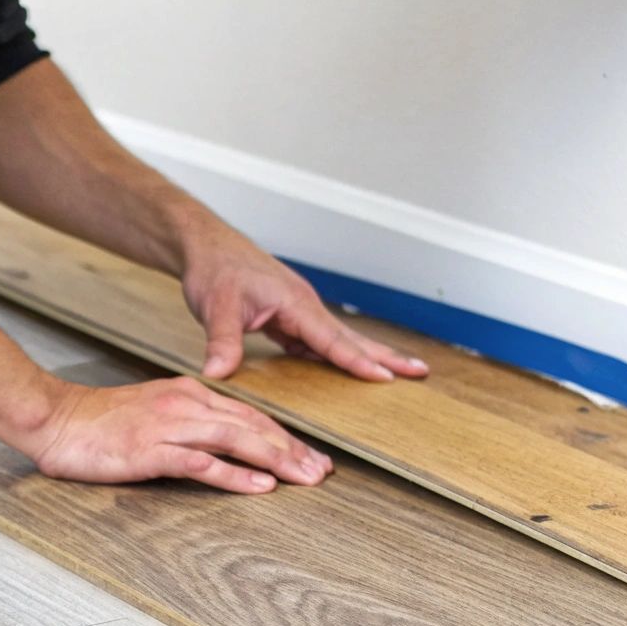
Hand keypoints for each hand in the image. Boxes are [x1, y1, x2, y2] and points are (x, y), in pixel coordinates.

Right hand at [24, 377, 332, 493]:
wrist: (54, 418)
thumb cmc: (97, 424)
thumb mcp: (152, 415)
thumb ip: (187, 426)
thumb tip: (222, 447)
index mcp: (187, 394)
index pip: (248, 415)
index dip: (284, 436)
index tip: (311, 456)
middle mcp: (185, 405)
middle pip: (252, 425)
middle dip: (293, 449)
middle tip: (324, 471)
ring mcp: (169, 426)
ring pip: (236, 439)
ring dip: (277, 460)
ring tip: (306, 477)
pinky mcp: (151, 450)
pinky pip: (202, 463)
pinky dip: (235, 475)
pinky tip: (261, 486)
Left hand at [180, 229, 429, 381]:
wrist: (206, 247)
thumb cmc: (215, 269)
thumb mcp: (216, 307)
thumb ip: (221, 341)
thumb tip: (218, 373)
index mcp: (295, 302)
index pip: (332, 338)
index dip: (358, 361)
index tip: (386, 378)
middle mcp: (305, 306)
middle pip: (351, 337)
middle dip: (386, 355)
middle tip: (420, 372)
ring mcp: (299, 313)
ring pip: (339, 340)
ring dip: (368, 356)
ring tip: (398, 374)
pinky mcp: (289, 319)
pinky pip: (319, 343)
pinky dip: (339, 356)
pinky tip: (348, 371)